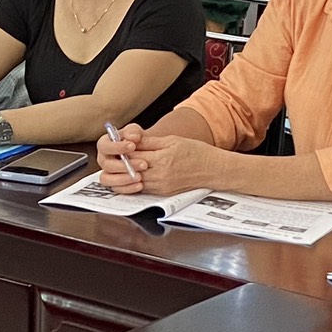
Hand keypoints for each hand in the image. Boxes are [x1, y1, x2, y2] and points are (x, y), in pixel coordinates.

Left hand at [98, 126, 214, 195]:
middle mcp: (160, 175)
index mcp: (162, 159)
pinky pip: (144, 188)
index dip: (123, 150)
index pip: (132, 155)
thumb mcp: (172, 140)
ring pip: (134, 181)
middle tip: (118, 154)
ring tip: (127, 164)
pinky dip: (137, 181)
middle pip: (131, 170)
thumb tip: (130, 139)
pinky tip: (137, 173)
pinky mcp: (163, 193)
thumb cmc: (195, 151)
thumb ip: (150, 142)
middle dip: (123, 162)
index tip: (120, 144)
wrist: (212, 169)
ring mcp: (161, 186)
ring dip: (128, 173)